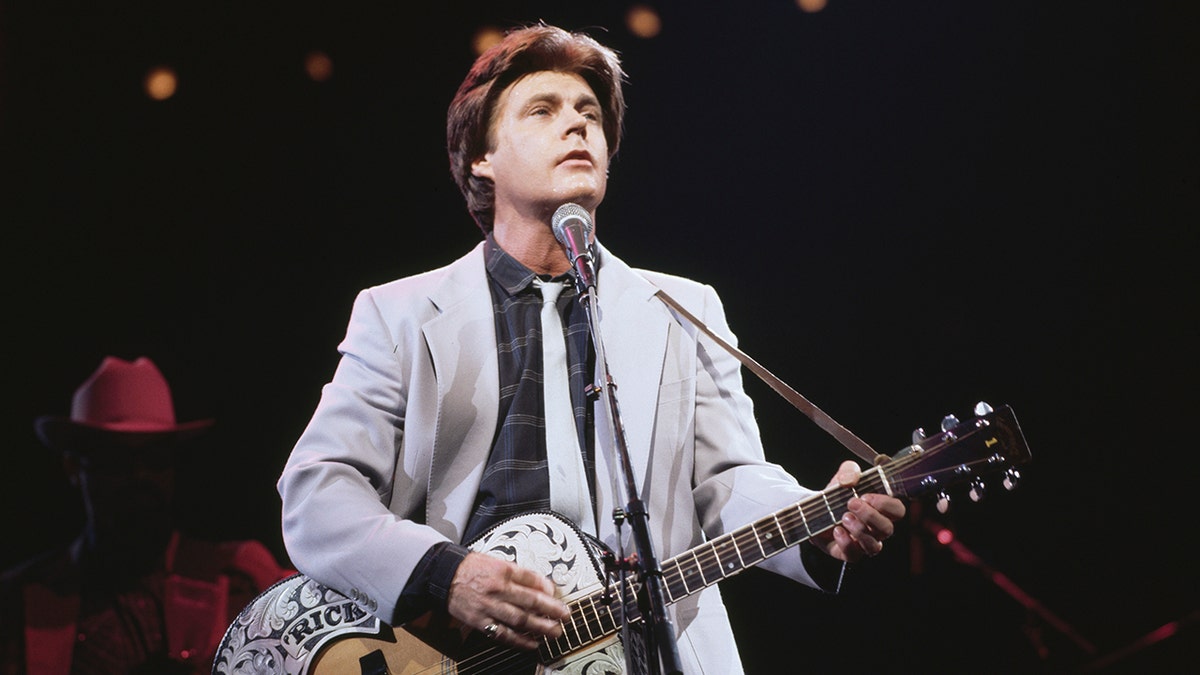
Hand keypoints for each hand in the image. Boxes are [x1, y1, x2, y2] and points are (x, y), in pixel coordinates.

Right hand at [447, 551, 569, 649]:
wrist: (445, 576)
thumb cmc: (472, 568)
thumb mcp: (498, 562)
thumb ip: (520, 574)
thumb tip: (542, 585)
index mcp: (503, 570)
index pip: (532, 579)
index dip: (548, 588)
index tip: (557, 595)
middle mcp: (498, 589)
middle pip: (530, 601)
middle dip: (551, 610)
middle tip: (565, 616)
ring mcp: (489, 607)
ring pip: (520, 619)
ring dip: (540, 627)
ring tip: (555, 632)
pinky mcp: (481, 621)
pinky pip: (503, 634)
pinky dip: (519, 641)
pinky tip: (532, 643)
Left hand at [811, 460, 906, 562]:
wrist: (815, 511)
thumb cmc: (837, 496)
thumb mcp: (842, 477)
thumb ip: (849, 470)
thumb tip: (851, 479)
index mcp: (881, 510)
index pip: (898, 510)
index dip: (886, 504)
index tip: (866, 496)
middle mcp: (876, 530)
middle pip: (888, 529)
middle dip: (870, 515)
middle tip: (851, 503)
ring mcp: (864, 544)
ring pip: (874, 546)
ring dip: (860, 530)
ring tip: (844, 517)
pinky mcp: (848, 553)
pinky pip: (854, 555)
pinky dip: (845, 542)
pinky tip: (836, 530)